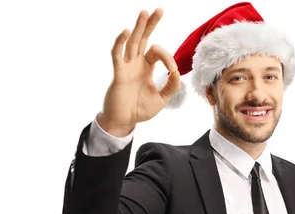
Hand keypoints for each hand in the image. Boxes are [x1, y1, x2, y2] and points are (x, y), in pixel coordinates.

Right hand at [97, 9, 179, 136]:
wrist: (124, 122)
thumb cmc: (139, 110)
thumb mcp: (162, 99)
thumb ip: (171, 86)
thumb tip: (177, 72)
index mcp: (146, 68)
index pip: (158, 53)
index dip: (168, 57)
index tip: (172, 70)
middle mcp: (136, 64)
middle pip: (143, 39)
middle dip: (151, 24)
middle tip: (159, 10)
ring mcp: (126, 67)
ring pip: (132, 42)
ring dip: (138, 27)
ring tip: (145, 12)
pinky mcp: (118, 73)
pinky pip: (117, 55)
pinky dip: (120, 43)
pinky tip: (125, 32)